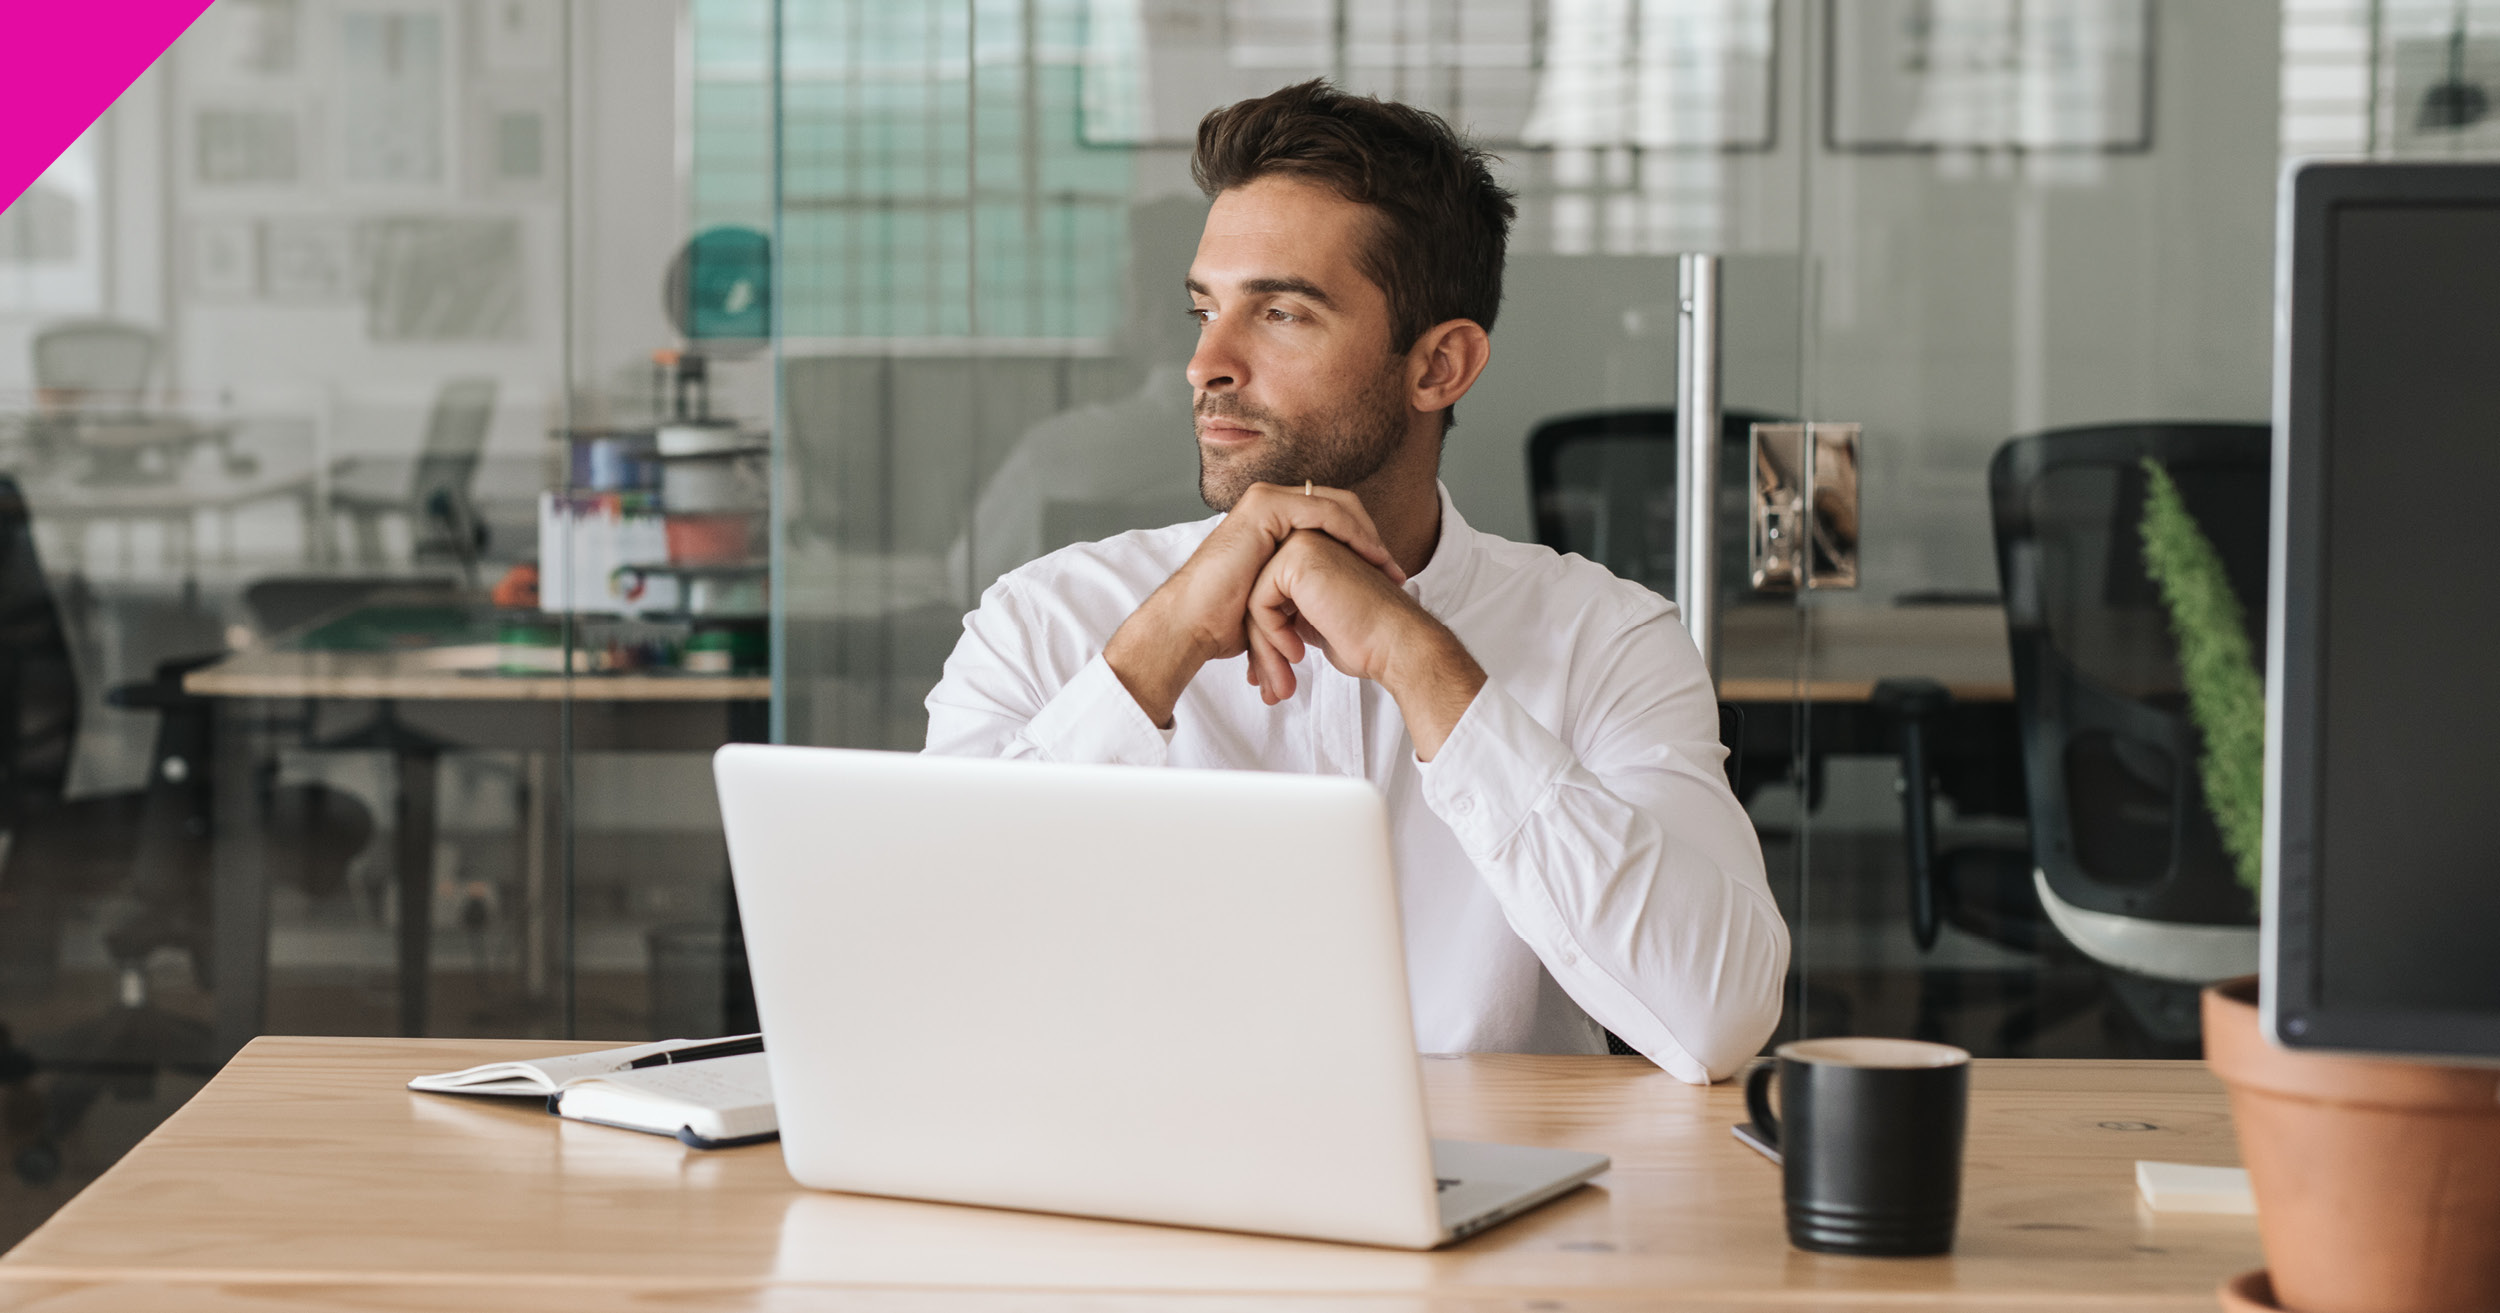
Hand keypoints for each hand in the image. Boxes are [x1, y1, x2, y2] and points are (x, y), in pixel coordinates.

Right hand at [1103, 483, 1403, 726]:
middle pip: (1341, 508)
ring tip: (1387, 568)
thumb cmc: (1226, 621)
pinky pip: (1323, 512)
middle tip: (1396, 572)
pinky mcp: (1264, 507)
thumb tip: (1334, 604)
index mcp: (1274, 522)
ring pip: (1337, 506)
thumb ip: (1302, 590)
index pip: (1334, 519)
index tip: (1389, 576)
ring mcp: (1267, 502)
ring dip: (1368, 536)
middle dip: (1372, 539)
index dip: (1365, 543)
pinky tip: (1368, 557)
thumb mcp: (1278, 602)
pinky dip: (1350, 532)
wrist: (1194, 625)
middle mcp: (1271, 505)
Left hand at [1244, 530, 1485, 759]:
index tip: (1274, 675)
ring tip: (1280, 684)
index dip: (1267, 639)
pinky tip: (1297, 653)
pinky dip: (1271, 636)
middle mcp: (1305, 541)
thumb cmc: (1365, 640)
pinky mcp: (1297, 558)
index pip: (1266, 596)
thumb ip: (1289, 614)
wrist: (1397, 644)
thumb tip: (1255, 636)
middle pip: (1257, 597)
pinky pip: (1259, 602)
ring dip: (1264, 650)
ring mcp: (1301, 544)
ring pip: (1254, 601)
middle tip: (1272, 688)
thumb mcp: (1315, 623)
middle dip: (1261, 648)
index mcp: (1310, 555)